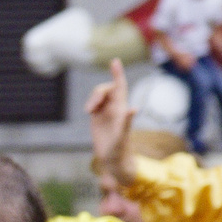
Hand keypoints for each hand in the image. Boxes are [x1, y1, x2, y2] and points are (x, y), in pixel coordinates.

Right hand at [87, 60, 137, 188]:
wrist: (114, 160)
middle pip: (106, 89)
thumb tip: (133, 108)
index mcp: (121, 110)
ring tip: (88, 112)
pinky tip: (89, 112)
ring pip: (99, 95)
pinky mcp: (98, 117)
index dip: (117, 74)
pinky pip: (94, 103)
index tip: (115, 61)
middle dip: (97, 94)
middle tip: (89, 110)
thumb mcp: (123, 138)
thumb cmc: (120, 151)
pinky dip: (90, 104)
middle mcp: (115, 108)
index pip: (120, 87)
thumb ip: (127, 122)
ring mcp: (106, 112)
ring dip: (92, 99)